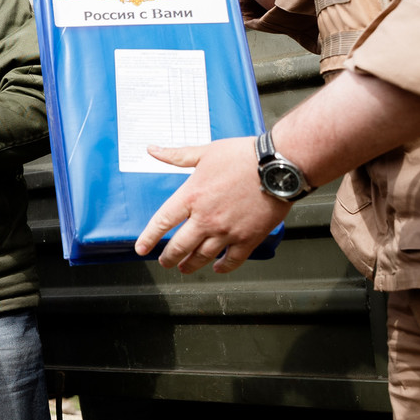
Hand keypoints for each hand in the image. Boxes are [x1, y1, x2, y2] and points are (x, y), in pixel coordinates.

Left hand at [133, 136, 292, 273]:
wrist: (277, 168)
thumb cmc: (243, 156)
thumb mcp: (205, 152)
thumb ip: (177, 155)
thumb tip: (153, 150)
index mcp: (192, 196)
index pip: (162, 222)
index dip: (149, 237)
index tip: (141, 248)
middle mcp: (206, 218)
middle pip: (179, 246)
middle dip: (169, 257)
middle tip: (164, 262)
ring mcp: (227, 231)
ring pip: (202, 256)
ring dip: (190, 265)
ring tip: (184, 268)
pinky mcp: (248, 238)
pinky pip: (232, 260)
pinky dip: (222, 267)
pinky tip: (216, 268)